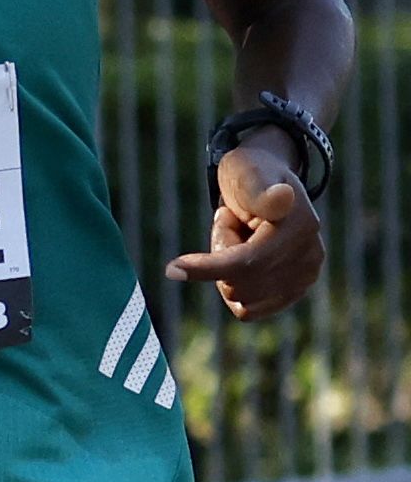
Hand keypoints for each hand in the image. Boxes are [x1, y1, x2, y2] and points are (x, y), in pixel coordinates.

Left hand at [167, 133, 322, 320]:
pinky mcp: (294, 292)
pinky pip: (247, 309)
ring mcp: (305, 277)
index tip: (171, 269)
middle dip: (220, 252)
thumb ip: (259, 190)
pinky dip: (235, 285)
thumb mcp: (246, 172)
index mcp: (300, 227)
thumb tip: (281, 198)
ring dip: (227, 268)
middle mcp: (310, 257)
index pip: (247, 262)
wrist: (267, 184)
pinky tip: (244, 256)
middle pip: (237, 282)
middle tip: (230, 220)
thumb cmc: (249, 174)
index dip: (208, 267)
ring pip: (239, 297)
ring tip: (240, 235)